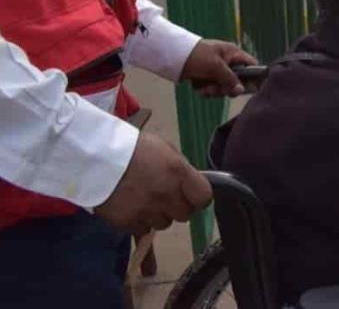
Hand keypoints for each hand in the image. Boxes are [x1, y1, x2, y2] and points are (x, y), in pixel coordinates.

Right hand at [94, 132, 210, 233]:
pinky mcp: (127, 222)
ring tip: (145, 200)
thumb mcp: (165, 149)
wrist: (95, 156)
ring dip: (158, 215)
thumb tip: (189, 183)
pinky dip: (139, 222)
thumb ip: (181, 170)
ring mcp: (146, 210)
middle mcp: (166, 194)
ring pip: (163, 224)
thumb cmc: (133, 147)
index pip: (204, 198)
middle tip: (166, 197)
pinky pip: (142, 230)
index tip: (192, 195)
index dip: (199, 198)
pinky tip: (131, 208)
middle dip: (178, 207)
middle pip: (185, 215)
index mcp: (178, 173)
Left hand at [181, 39, 256, 97]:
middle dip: (226, 88)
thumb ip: (230, 79)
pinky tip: (197, 86)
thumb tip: (241, 90)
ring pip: (223, 87)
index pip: (250, 65)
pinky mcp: (205, 77)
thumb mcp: (216, 66)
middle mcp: (227, 62)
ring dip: (214, 90)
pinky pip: (211, 88)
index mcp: (233, 53)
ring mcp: (216, 70)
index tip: (249, 89)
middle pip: (237, 80)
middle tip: (218, 90)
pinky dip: (205, 90)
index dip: (253, 77)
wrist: (172, 56)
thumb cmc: (197, 55)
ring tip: (204, 88)